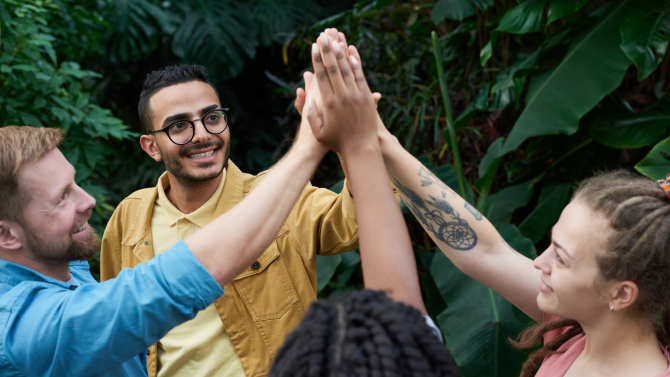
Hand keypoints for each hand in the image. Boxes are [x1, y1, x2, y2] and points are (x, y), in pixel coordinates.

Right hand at [306, 33, 378, 154]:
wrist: (361, 149)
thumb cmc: (337, 143)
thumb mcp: (318, 132)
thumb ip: (311, 115)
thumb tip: (306, 97)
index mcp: (329, 104)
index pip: (321, 76)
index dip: (317, 60)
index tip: (314, 47)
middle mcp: (342, 97)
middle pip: (334, 68)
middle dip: (327, 50)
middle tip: (323, 36)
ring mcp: (356, 96)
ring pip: (347, 70)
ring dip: (341, 53)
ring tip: (336, 39)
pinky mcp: (367, 98)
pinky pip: (360, 77)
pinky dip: (355, 64)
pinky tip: (351, 53)